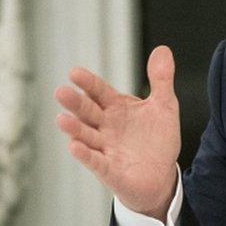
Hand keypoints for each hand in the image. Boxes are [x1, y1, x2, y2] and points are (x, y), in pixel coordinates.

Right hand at [55, 46, 180, 221]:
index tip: (75, 73)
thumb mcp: (164, 106)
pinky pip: (95, 161)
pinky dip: (85, 155)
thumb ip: (161, 80)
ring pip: (86, 136)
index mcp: (117, 108)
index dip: (88, 83)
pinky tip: (75, 146)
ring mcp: (105, 148)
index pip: (99, 92)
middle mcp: (106, 126)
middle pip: (88, 112)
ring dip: (74, 128)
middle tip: (61, 92)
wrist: (161, 175)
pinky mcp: (109, 170)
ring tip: (62, 119)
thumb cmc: (157, 140)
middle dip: (75, 103)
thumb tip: (163, 49)